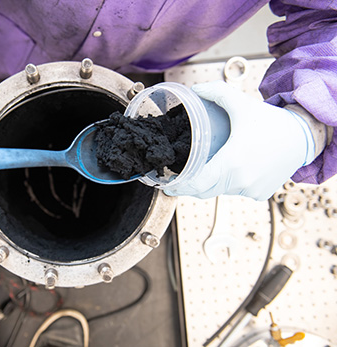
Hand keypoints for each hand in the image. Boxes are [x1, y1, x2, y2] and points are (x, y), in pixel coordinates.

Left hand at [164, 81, 314, 200]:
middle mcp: (240, 181)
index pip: (197, 184)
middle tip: (179, 177)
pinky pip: (236, 192)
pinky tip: (227, 172)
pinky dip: (229, 184)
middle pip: (205, 191)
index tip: (168, 186)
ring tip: (202, 171)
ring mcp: (251, 190)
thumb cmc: (271, 121)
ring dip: (211, 184)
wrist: (302, 137)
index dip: (180, 187)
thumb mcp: (241, 103)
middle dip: (190, 186)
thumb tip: (194, 89)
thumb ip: (216, 93)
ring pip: (220, 191)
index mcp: (232, 163)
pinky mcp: (259, 194)